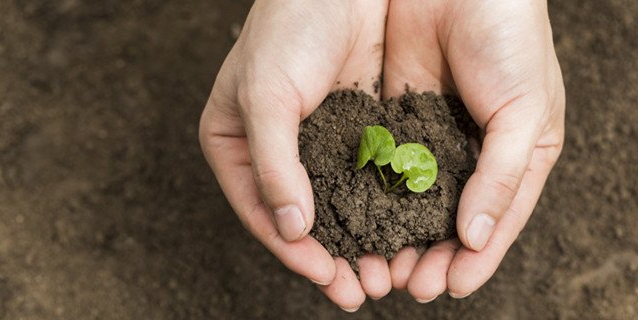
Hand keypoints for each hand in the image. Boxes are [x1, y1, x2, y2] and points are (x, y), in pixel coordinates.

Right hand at [199, 0, 391, 310]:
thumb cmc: (286, 30)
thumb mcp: (267, 97)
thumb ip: (274, 165)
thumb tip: (292, 228)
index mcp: (235, 145)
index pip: (262, 211)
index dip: (293, 251)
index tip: (327, 279)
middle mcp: (274, 150)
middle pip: (301, 217)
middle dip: (331, 257)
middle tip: (362, 293)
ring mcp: (316, 142)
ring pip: (337, 204)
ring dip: (360, 239)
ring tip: (386, 275)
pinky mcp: (354, 129)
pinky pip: (366, 177)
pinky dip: (381, 207)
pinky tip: (402, 231)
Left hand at [381, 0, 564, 300]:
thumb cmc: (513, 40)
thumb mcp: (526, 111)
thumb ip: (503, 175)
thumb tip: (477, 237)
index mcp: (519, 155)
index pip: (497, 220)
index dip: (476, 258)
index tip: (448, 287)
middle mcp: (477, 153)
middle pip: (453, 219)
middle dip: (432, 254)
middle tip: (408, 285)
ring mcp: (436, 137)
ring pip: (416, 201)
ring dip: (400, 235)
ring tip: (382, 267)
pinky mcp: (400, 117)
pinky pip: (388, 166)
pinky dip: (377, 197)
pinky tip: (361, 221)